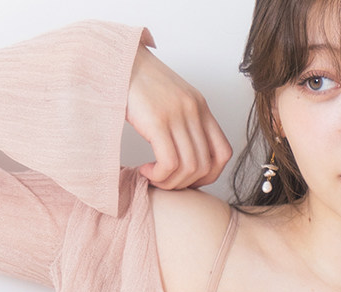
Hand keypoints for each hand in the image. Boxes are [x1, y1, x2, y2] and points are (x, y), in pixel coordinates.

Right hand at [126, 37, 232, 190]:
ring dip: (170, 182)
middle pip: (205, 166)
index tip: (189, 178)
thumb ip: (184, 123)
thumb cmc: (139, 83)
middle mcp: (194, 111)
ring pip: (189, 168)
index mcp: (201, 107)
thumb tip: (188, 157)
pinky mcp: (158, 121)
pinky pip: (170, 163)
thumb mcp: (171, 100)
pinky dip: (160, 175)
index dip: (210, 175)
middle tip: (166, 180)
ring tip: (154, 176)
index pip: (223, 153)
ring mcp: (177, 115)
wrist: (117, 59)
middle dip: (185, 183)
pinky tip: (146, 170)